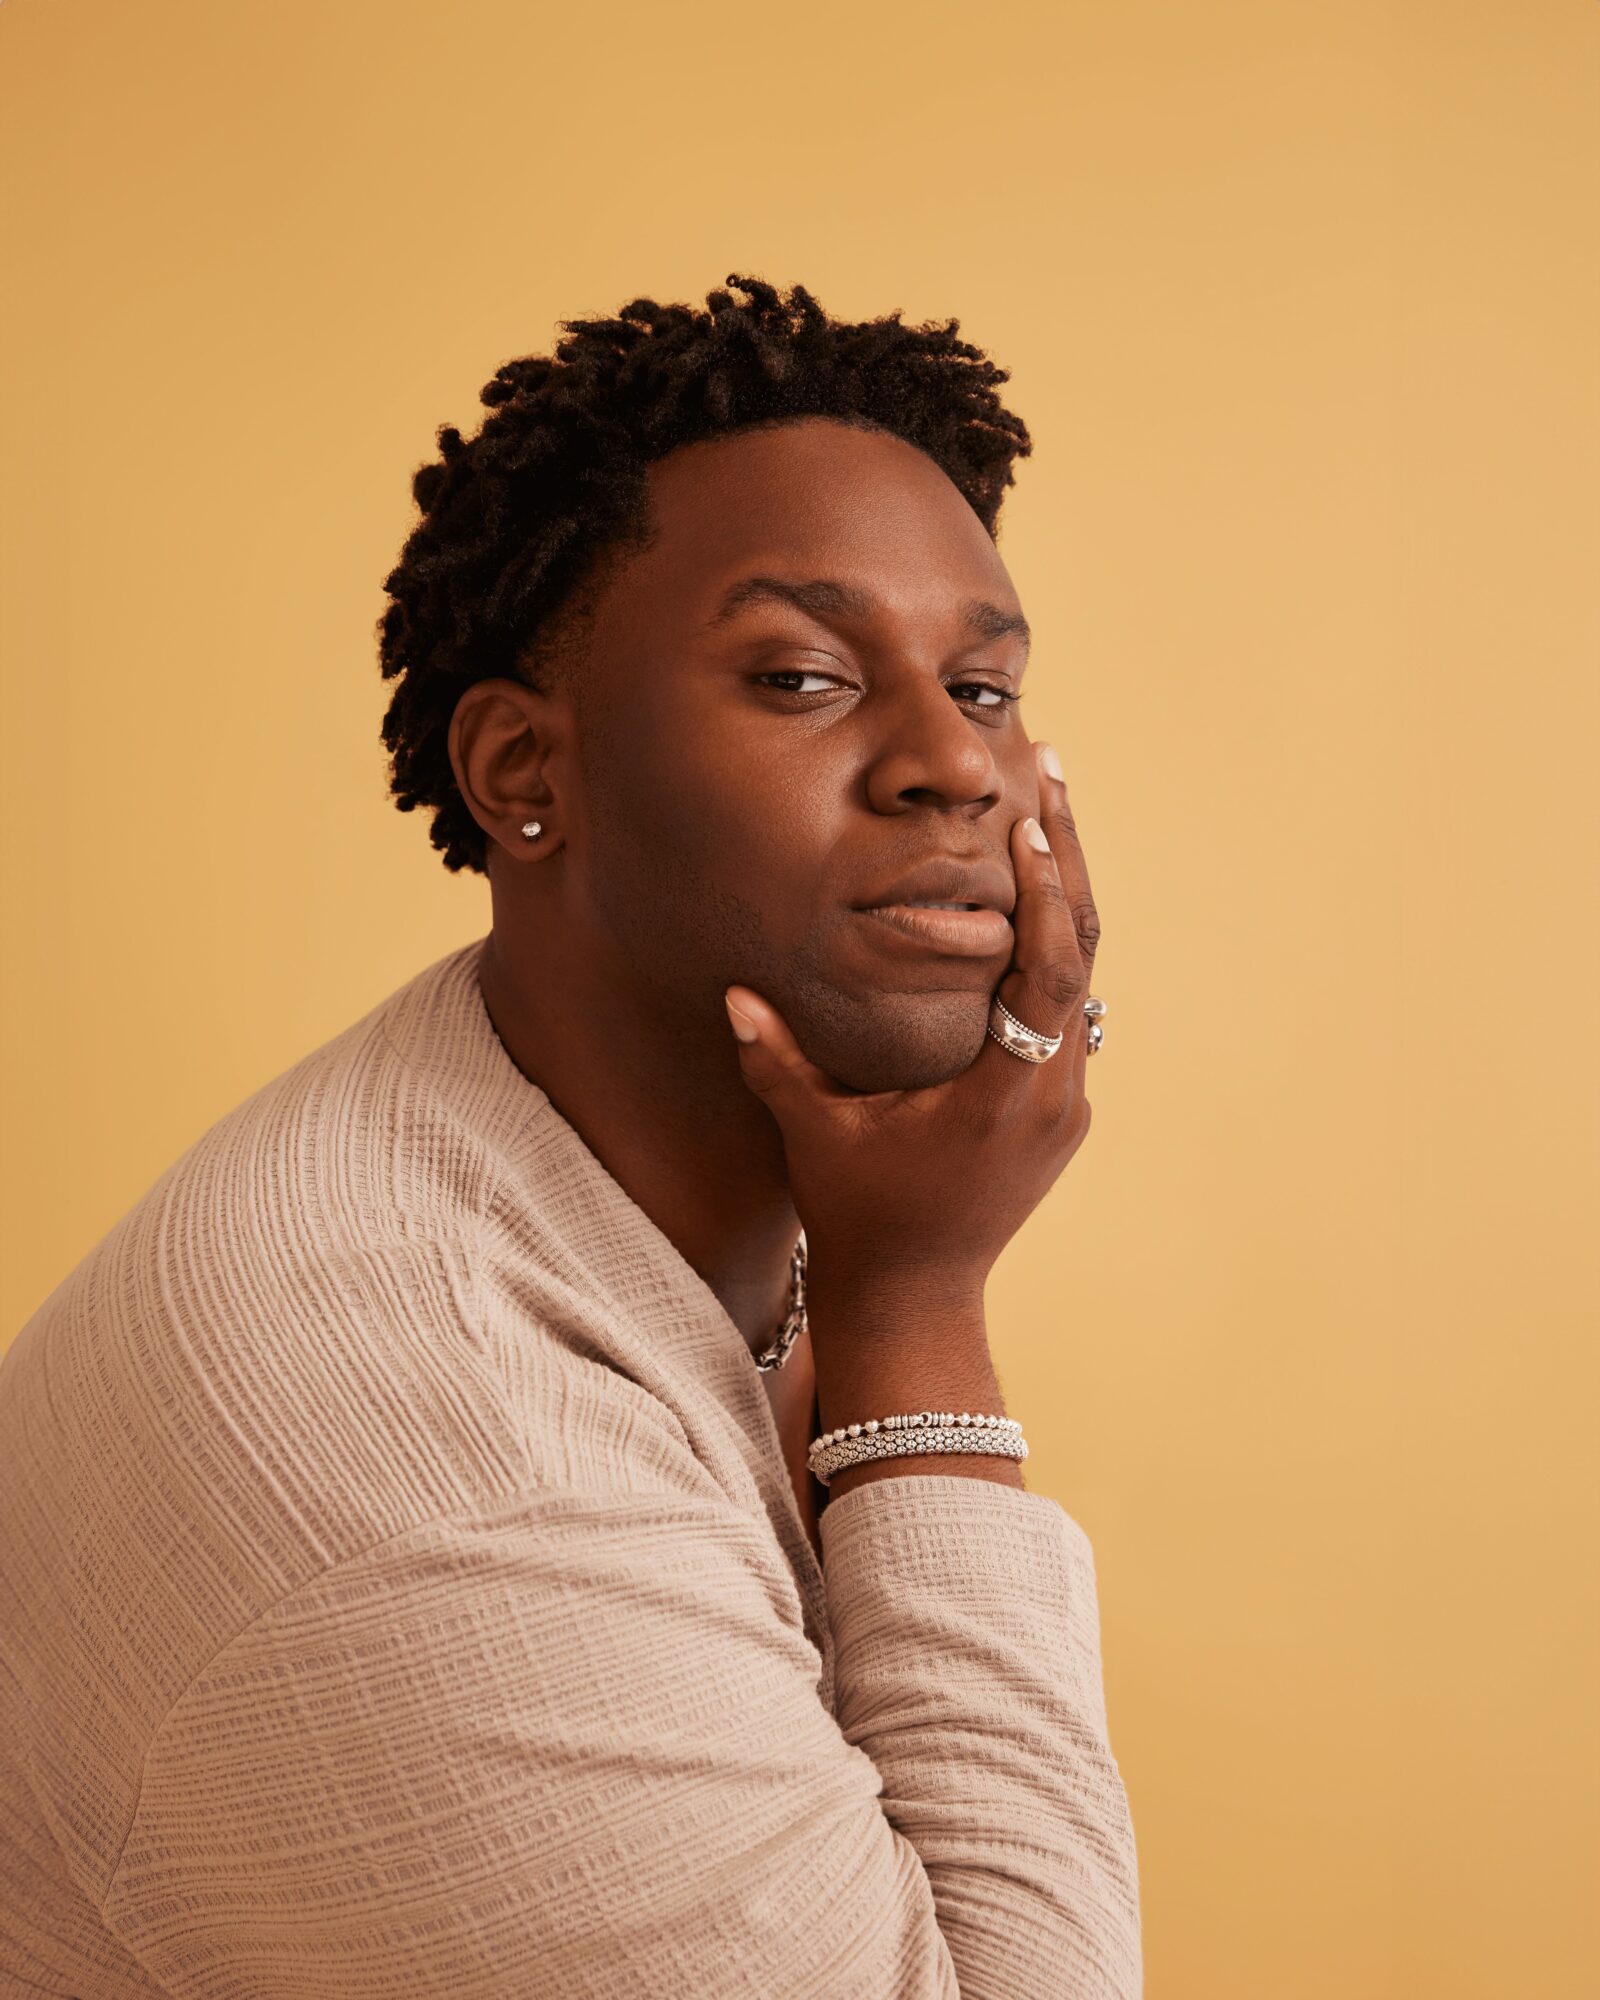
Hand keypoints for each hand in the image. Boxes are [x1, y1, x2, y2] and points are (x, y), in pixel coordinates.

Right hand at [723, 740, 1099, 1304]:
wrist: (916, 1295)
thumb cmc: (860, 1215)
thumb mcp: (814, 1136)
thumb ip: (776, 1062)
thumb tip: (733, 992)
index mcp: (1005, 1096)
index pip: (1045, 974)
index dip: (1044, 892)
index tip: (1031, 820)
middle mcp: (1054, 1094)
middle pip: (1082, 955)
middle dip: (1068, 861)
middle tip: (1056, 773)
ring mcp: (1066, 1102)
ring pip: (1081, 978)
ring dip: (1063, 898)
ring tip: (1045, 814)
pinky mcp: (1060, 1107)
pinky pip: (1066, 1006)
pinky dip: (1050, 945)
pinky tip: (1026, 898)